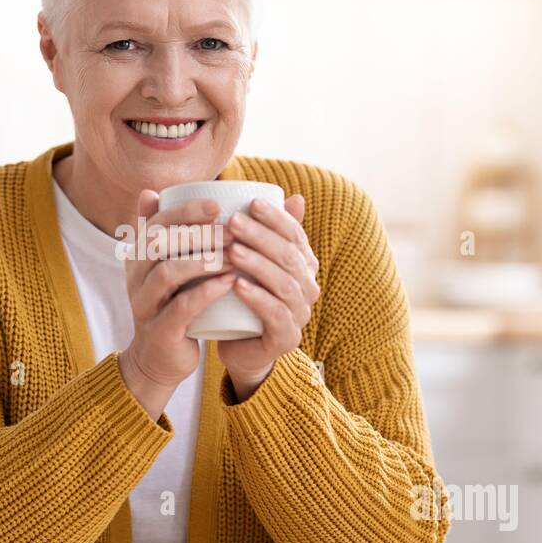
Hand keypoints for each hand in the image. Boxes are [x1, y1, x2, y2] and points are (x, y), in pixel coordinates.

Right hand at [119, 189, 236, 417]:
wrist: (159, 359)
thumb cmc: (172, 305)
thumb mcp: (166, 267)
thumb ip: (165, 233)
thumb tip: (153, 190)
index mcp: (138, 258)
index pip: (156, 224)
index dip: (184, 211)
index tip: (217, 204)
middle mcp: (136, 278)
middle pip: (159, 243)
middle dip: (197, 232)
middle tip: (233, 229)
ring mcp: (145, 305)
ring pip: (168, 273)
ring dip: (203, 260)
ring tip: (233, 254)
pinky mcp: (160, 331)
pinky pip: (181, 307)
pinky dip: (206, 292)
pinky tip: (229, 282)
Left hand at [217, 194, 319, 400]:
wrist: (238, 347)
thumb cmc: (242, 297)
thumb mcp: (249, 260)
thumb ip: (262, 230)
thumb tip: (290, 195)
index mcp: (303, 265)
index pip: (295, 235)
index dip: (275, 217)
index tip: (250, 203)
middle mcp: (308, 287)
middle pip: (289, 256)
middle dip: (261, 236)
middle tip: (234, 222)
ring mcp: (301, 314)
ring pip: (284, 283)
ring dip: (258, 264)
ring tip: (233, 251)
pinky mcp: (287, 338)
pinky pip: (276, 314)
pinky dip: (258, 298)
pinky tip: (238, 286)